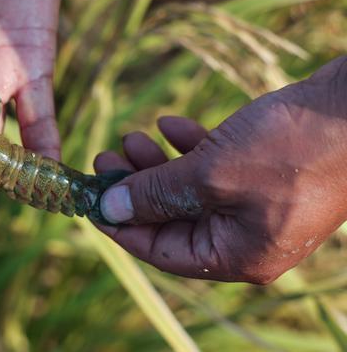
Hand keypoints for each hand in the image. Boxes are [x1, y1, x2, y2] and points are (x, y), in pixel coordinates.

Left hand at [95, 57, 346, 282]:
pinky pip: (212, 169)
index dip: (120, 225)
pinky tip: (171, 124)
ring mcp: (256, 205)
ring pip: (188, 190)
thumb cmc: (290, 149)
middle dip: (135, 187)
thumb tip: (109, 208)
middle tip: (104, 157)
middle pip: (171, 219)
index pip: (161, 251)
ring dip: (157, 165)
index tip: (89, 200)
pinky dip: (189, 148)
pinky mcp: (263, 174)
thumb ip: (156, 193)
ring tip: (130, 136)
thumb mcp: (210, 175)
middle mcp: (246, 237)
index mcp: (237, 255)